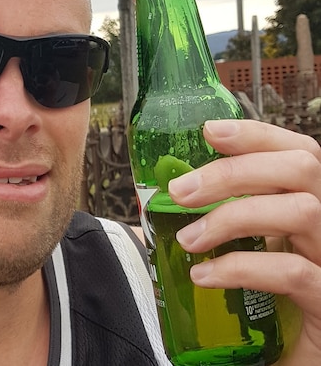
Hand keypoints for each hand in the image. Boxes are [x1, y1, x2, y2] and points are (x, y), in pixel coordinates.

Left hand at [168, 119, 320, 363]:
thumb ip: (228, 223)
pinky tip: (205, 276)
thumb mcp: (252, 255)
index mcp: (314, 209)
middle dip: (235, 170)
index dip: (259, 135)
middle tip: (180, 191)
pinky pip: (294, 272)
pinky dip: (242, 268)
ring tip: (189, 239)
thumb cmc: (271, 310)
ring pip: (304, 210)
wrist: (287, 362)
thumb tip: (169, 195)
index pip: (302, 153)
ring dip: (233, 217)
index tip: (210, 131)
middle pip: (304, 167)